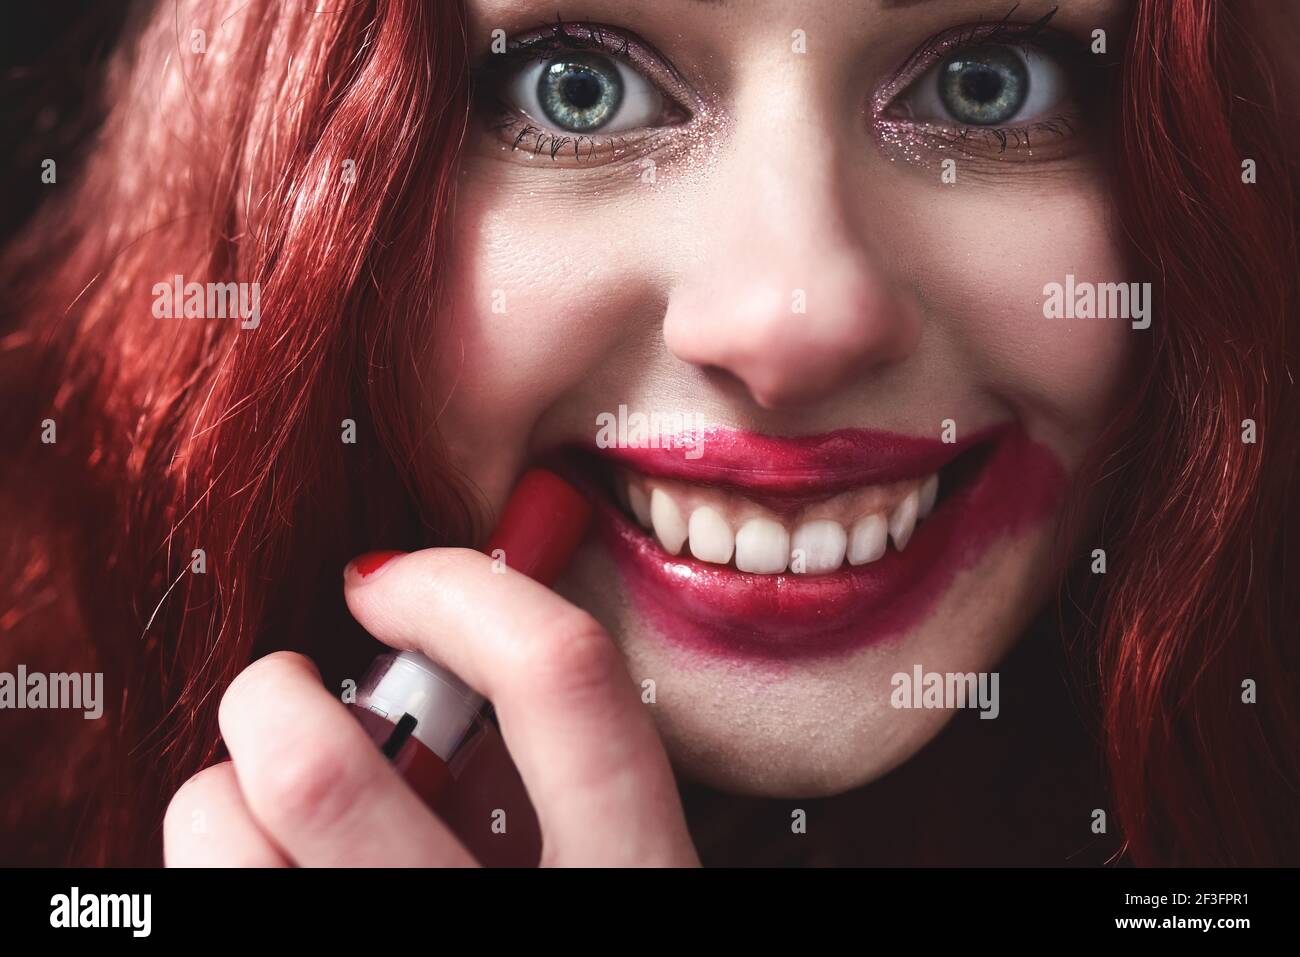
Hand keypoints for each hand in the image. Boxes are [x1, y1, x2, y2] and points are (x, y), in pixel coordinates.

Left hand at [164, 548, 699, 865]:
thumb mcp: (613, 884)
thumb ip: (554, 800)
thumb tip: (432, 675)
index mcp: (628, 887)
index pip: (563, 680)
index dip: (463, 593)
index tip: (390, 587)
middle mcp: (511, 947)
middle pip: (322, 775)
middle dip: (272, 697)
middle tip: (285, 701)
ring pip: (222, 844)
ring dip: (217, 797)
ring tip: (254, 812)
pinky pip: (198, 910)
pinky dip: (211, 877)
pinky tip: (265, 882)